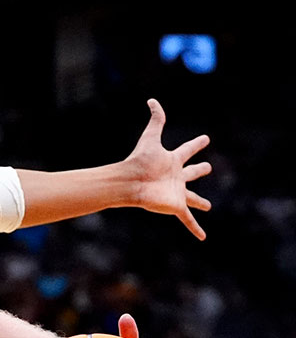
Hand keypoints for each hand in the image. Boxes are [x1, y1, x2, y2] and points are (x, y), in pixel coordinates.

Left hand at [122, 99, 211, 239]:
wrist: (130, 182)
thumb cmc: (139, 161)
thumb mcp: (150, 138)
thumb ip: (155, 120)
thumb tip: (152, 100)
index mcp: (172, 160)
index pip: (187, 150)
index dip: (197, 144)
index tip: (206, 139)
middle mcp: (175, 176)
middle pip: (191, 173)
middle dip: (199, 170)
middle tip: (207, 167)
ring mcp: (176, 192)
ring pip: (192, 198)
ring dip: (199, 202)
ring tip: (208, 206)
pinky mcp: (175, 206)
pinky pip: (187, 219)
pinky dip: (195, 228)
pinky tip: (202, 238)